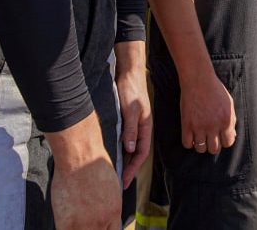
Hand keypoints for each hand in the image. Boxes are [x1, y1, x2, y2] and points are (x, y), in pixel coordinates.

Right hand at [49, 156, 121, 229]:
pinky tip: (64, 224)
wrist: (81, 157)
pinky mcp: (67, 223)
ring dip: (78, 229)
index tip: (96, 228)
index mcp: (114, 212)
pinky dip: (65, 229)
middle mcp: (102, 221)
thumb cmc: (94, 164)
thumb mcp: (111, 187)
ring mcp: (84, 223)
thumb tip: (103, 214)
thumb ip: (107, 205)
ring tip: (73, 222)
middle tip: (84, 223)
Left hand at [114, 55, 151, 187]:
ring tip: (114, 174)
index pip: (141, 154)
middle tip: (118, 184)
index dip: (133, 169)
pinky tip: (111, 155)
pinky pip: (123, 139)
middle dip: (128, 169)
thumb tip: (130, 149)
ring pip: (129, 147)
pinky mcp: (125, 120)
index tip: (124, 181)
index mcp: (145, 127)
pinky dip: (119, 149)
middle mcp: (140, 128)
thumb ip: (130, 129)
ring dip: (123, 160)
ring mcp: (133, 124)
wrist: (127, 72)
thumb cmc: (130, 89)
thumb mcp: (130, 110)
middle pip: (135, 153)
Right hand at [180, 70, 236, 154]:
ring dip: (201, 145)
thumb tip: (232, 136)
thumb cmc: (215, 90)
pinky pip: (187, 144)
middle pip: (214, 149)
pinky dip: (189, 142)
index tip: (220, 135)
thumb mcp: (229, 104)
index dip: (224, 140)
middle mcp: (213, 125)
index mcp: (226, 120)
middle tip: (210, 136)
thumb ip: (232, 121)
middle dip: (213, 144)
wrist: (198, 79)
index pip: (228, 143)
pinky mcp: (186, 124)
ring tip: (200, 136)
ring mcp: (199, 126)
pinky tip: (191, 135)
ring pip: (201, 149)